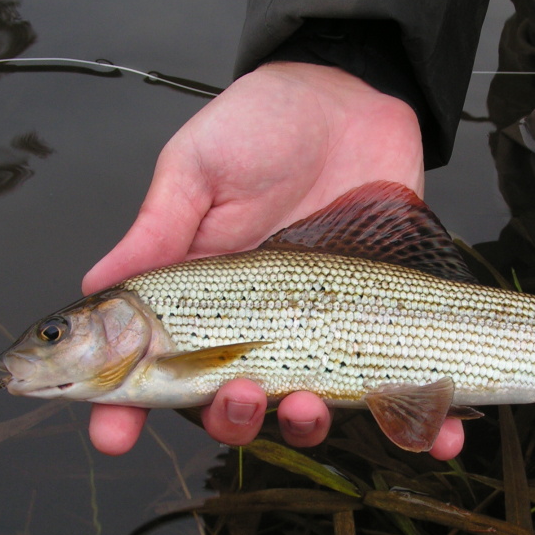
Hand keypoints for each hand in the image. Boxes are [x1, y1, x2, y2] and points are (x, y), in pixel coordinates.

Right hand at [82, 62, 462, 457]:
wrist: (349, 97)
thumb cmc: (262, 124)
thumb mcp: (198, 168)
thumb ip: (157, 231)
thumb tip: (91, 289)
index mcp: (200, 296)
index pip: (156, 366)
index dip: (126, 409)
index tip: (112, 438)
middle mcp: (257, 324)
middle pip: (233, 402)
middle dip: (230, 418)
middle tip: (238, 396)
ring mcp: (320, 328)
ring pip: (309, 406)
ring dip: (307, 425)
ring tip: (311, 406)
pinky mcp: (380, 322)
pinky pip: (401, 385)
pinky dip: (425, 423)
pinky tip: (443, 437)